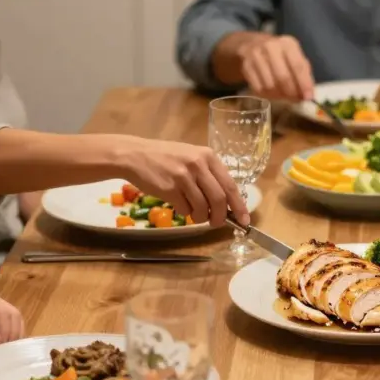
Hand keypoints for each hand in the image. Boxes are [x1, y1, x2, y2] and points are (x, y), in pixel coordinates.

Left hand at [0, 290, 23, 367]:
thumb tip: (0, 340)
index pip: (2, 312)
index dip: (6, 330)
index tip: (1, 350)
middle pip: (13, 315)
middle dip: (12, 335)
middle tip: (7, 354)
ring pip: (16, 321)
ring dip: (13, 338)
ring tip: (6, 354)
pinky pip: (12, 328)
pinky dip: (11, 339)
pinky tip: (5, 350)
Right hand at [117, 136, 248, 226]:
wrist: (135, 155)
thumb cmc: (165, 158)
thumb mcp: (191, 158)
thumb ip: (209, 176)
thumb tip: (226, 204)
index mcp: (208, 156)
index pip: (230, 185)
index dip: (239, 206)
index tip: (244, 220)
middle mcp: (198, 164)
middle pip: (219, 199)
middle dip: (220, 217)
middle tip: (216, 224)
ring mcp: (184, 176)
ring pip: (203, 207)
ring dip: (200, 217)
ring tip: (194, 214)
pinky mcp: (170, 188)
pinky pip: (185, 209)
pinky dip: (185, 213)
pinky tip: (179, 205)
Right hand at [239, 35, 313, 100]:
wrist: (252, 44)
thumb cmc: (280, 55)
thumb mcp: (295, 57)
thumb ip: (304, 75)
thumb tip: (307, 96)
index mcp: (288, 44)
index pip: (298, 66)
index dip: (304, 84)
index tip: (308, 98)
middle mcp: (271, 47)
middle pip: (283, 78)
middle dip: (291, 93)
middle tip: (295, 100)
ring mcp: (256, 55)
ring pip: (270, 86)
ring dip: (278, 95)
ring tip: (283, 95)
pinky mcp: (246, 66)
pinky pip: (258, 88)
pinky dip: (267, 95)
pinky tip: (271, 92)